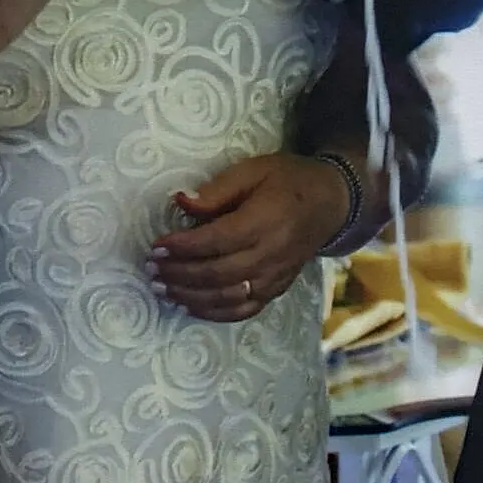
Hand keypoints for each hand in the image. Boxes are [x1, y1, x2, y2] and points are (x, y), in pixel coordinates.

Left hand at [145, 153, 349, 321]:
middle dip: (180, 273)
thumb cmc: (287, 180)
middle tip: (151, 267)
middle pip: (218, 273)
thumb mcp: (252, 170)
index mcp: (264, 222)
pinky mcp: (277, 290)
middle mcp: (271, 255)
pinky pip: (244, 309)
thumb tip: (180, 201)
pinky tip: (188, 306)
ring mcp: (275, 277)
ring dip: (190, 296)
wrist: (331, 203)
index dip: (184, 246)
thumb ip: (217, 190)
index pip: (217, 241)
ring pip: (228, 297)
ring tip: (161, 287)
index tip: (157, 245)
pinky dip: (214, 313)